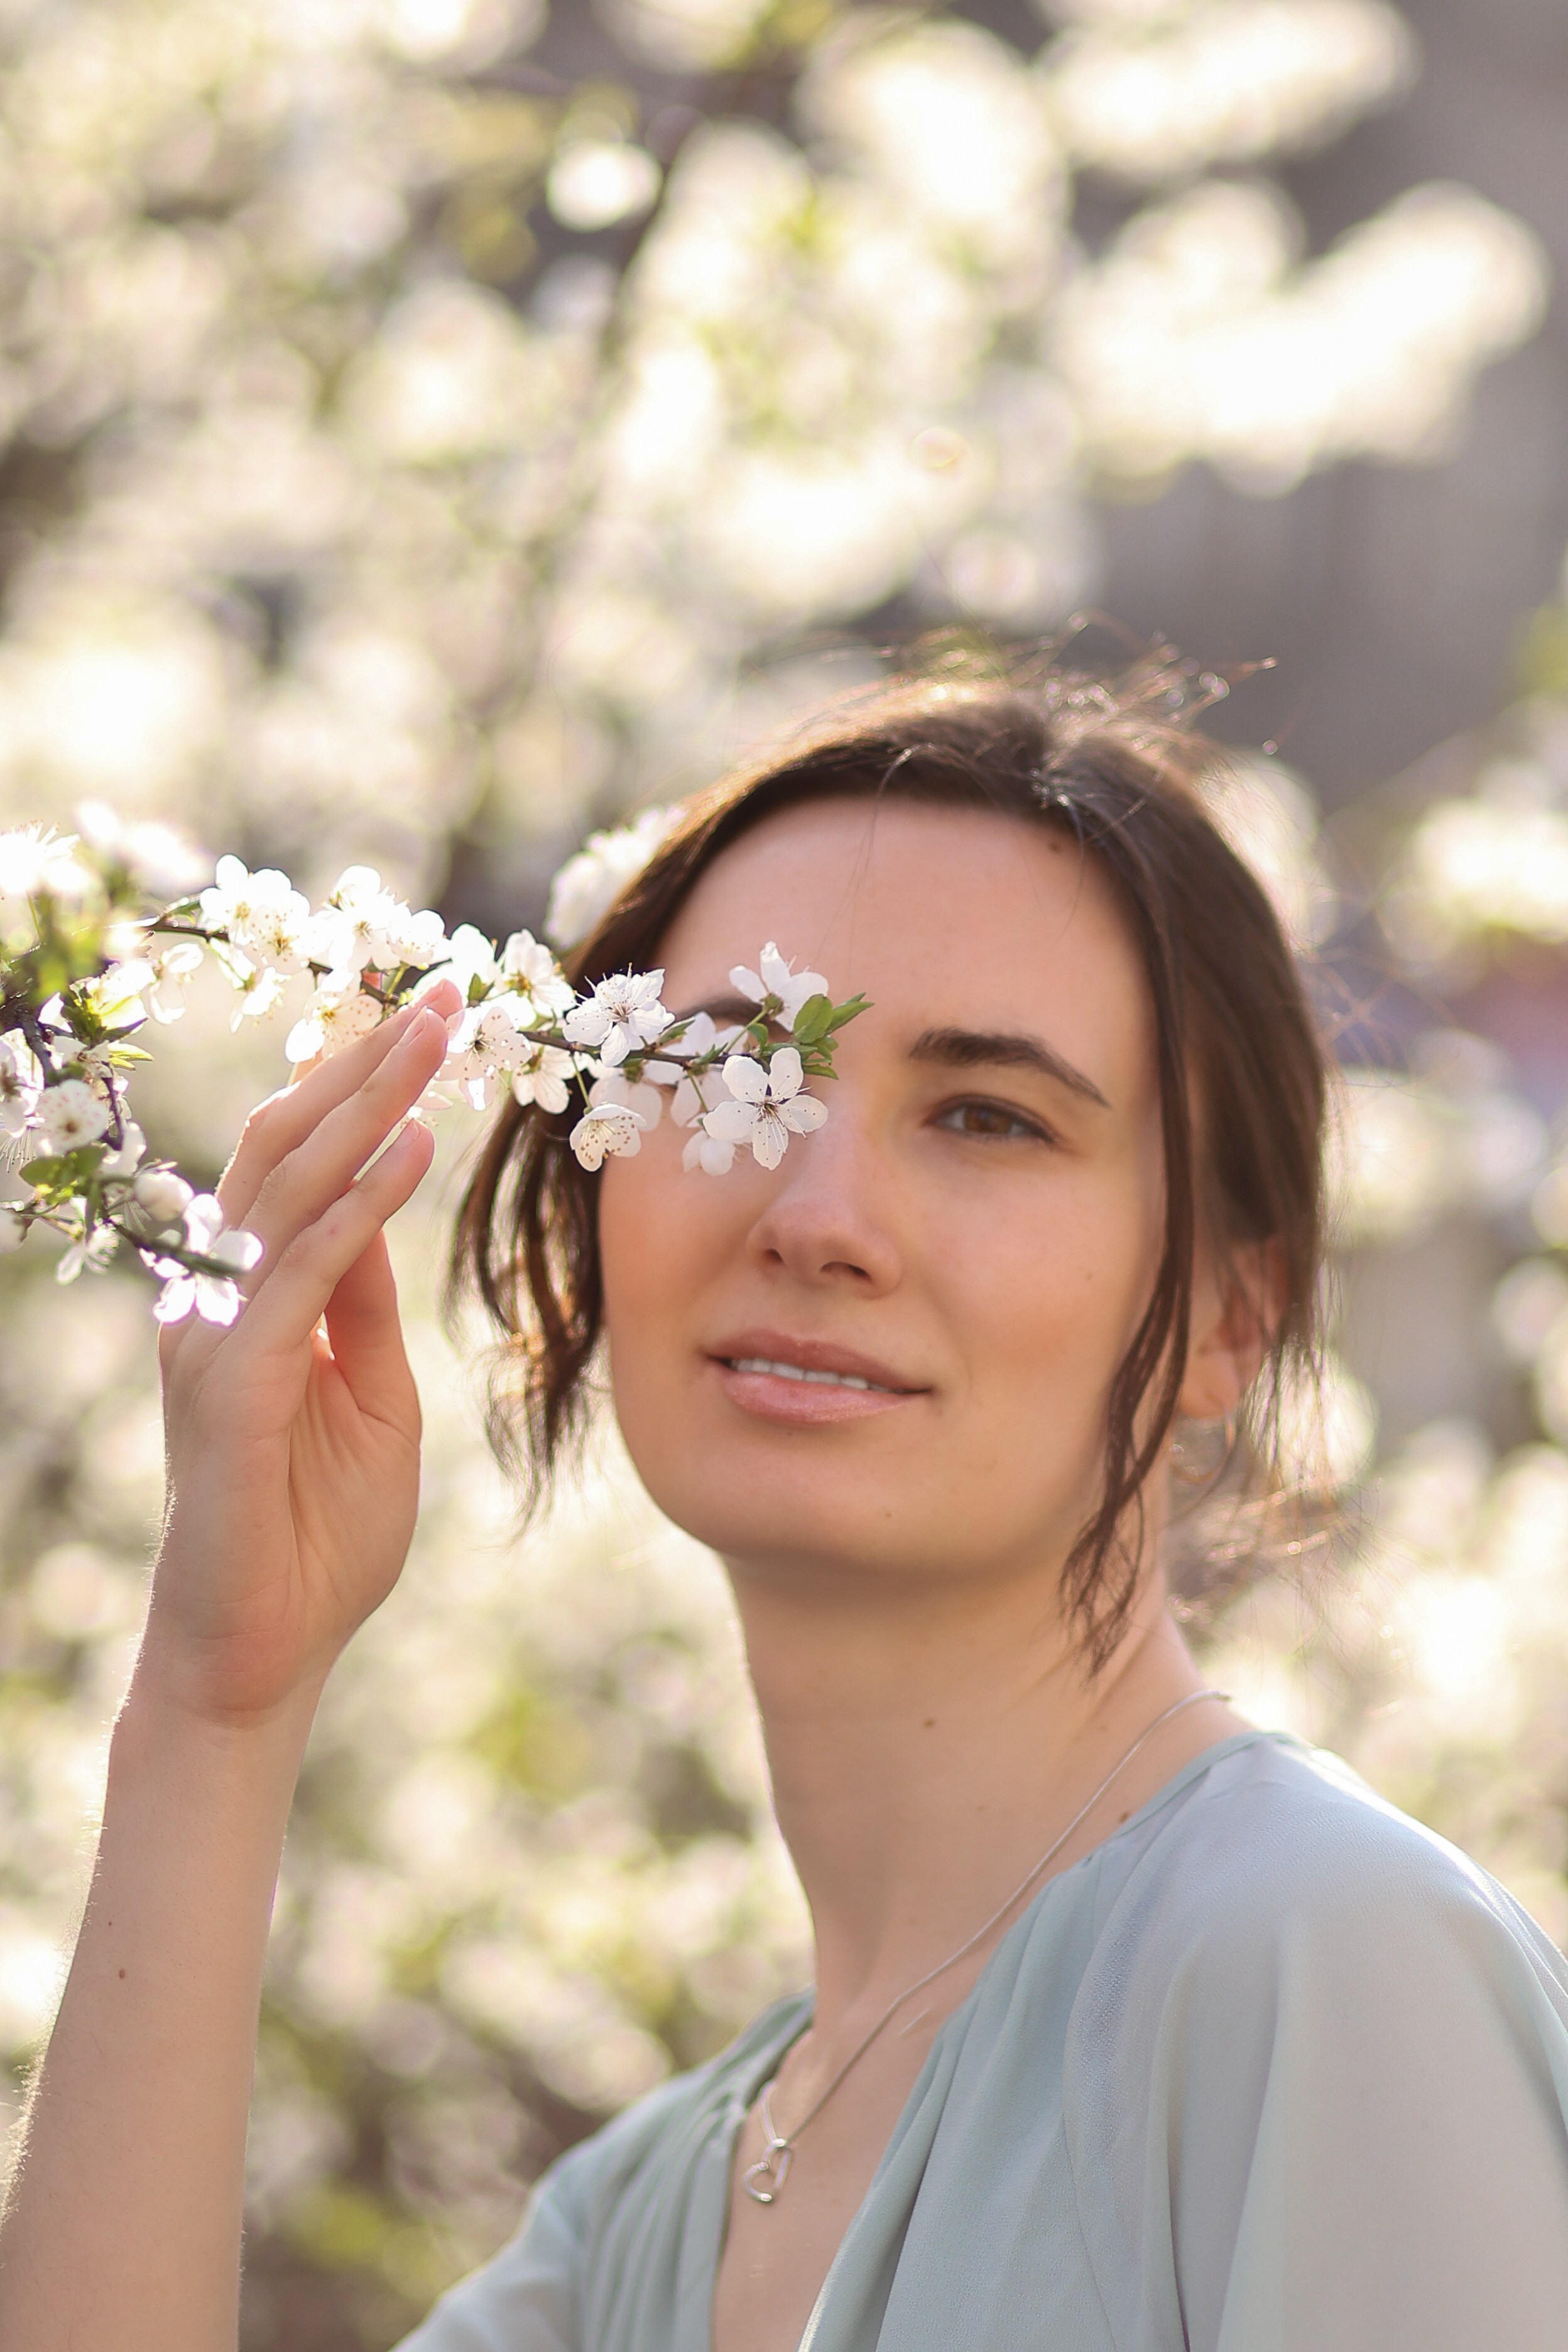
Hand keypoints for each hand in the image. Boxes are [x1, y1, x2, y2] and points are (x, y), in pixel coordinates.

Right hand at [139, 986, 460, 1728]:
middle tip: (435, 993)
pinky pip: (302, 1273)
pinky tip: (410, 1148)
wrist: (263, 1656)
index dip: (356, 1092)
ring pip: (289, 1188)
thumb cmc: (316, 1536)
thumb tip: (380, 1212)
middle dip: (362, 1066)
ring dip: (365, 1104)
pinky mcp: (231, 1385)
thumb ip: (361, 1307)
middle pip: (286, 1149)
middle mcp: (218, 1297)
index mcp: (251, 1297)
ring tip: (430, 1033)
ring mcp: (217, 1335)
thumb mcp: (370, 1400)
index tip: (423, 1023)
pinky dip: (360, 1206)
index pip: (298, 1166)